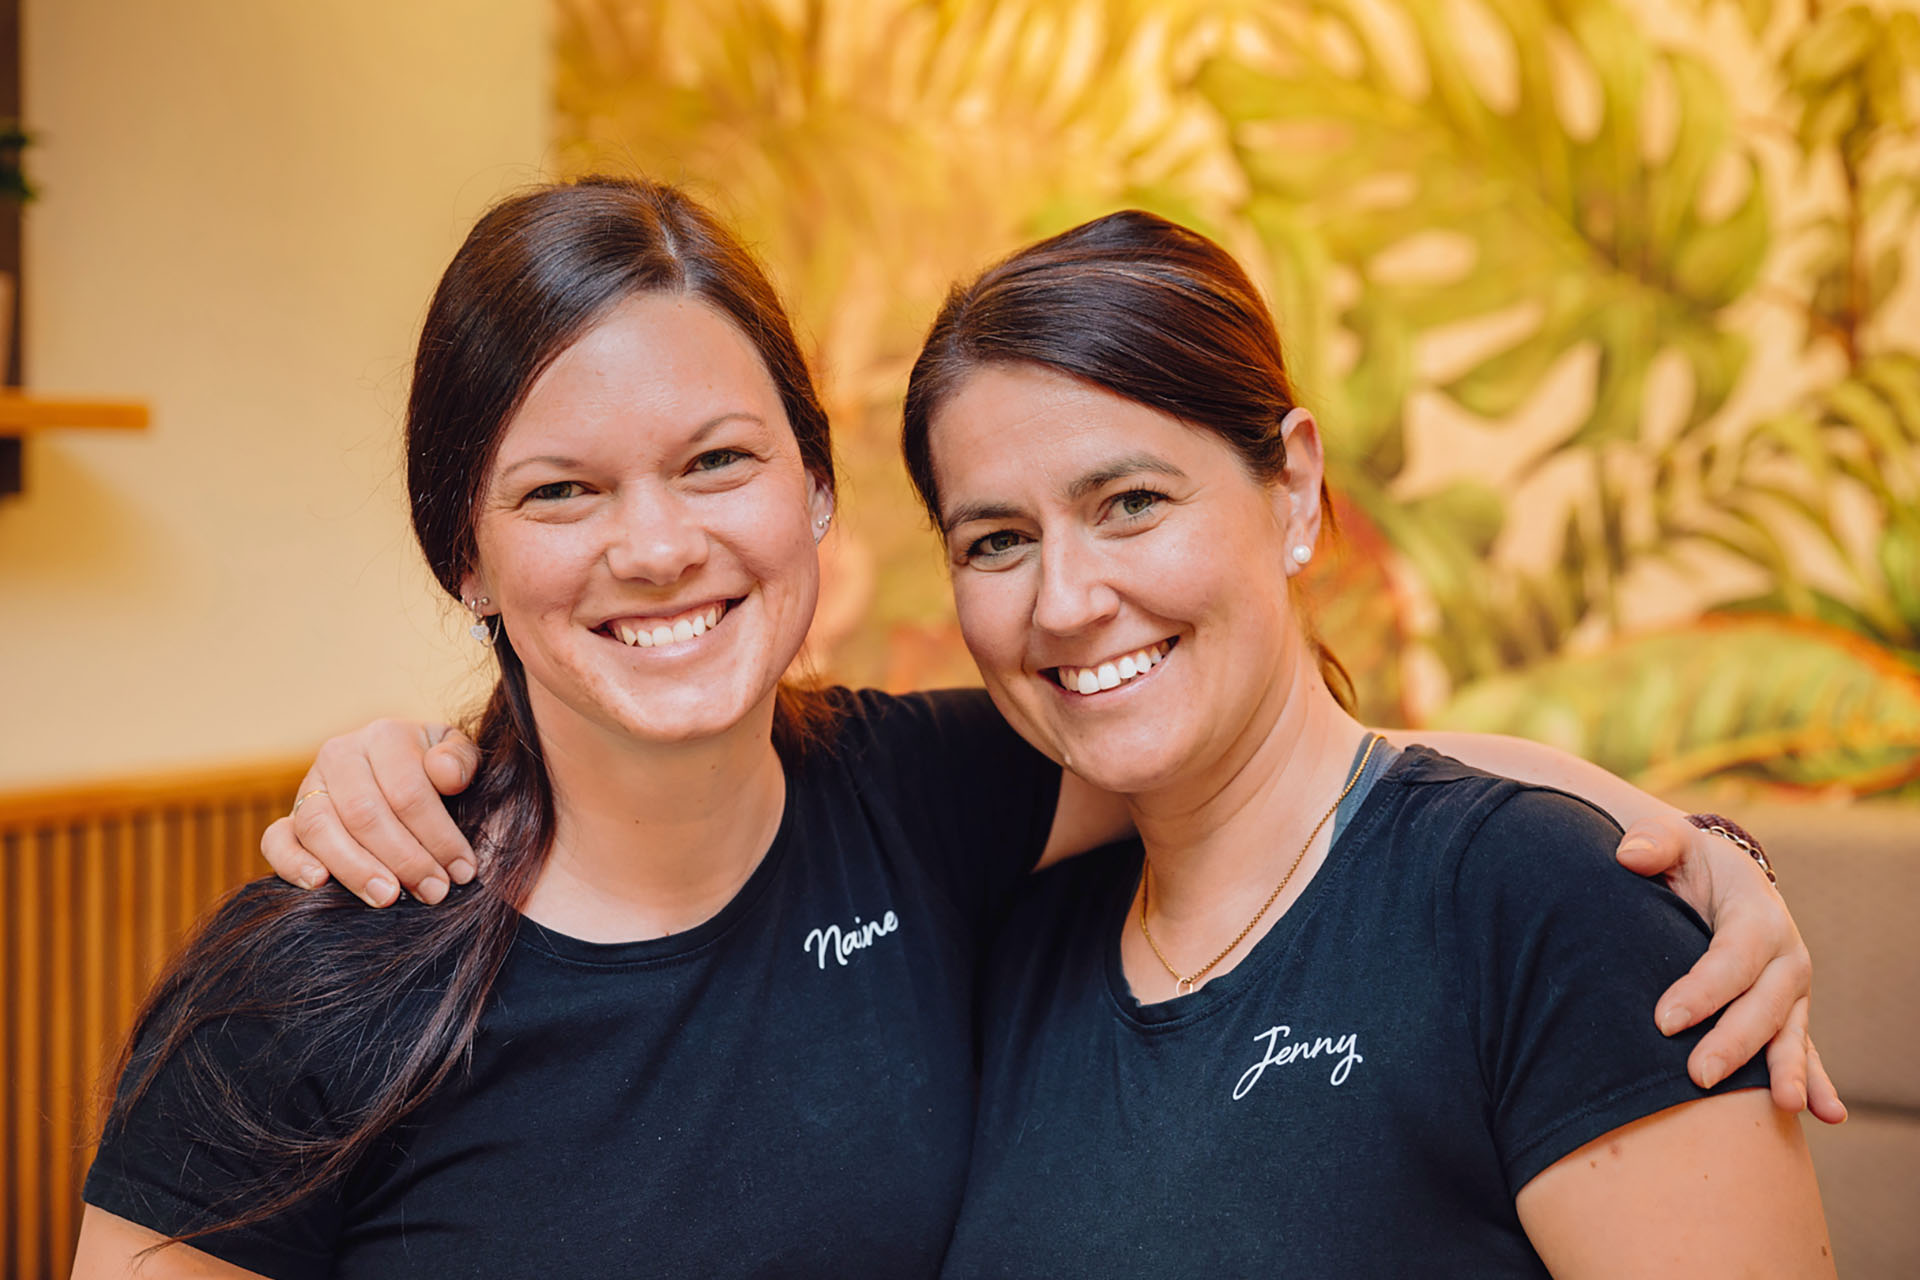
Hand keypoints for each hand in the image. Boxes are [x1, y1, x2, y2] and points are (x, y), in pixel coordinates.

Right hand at [260, 720, 479, 905]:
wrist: (407, 779)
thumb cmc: (439, 775)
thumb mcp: (460, 758)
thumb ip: (461, 761)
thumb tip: (446, 775)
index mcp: (385, 736)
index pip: (408, 791)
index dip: (438, 835)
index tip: (462, 871)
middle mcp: (340, 755)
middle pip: (365, 813)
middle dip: (404, 859)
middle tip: (434, 892)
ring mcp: (309, 787)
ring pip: (320, 827)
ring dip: (355, 868)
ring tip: (388, 898)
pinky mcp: (288, 819)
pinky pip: (276, 840)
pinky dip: (292, 864)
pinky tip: (319, 885)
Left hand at [1615, 812, 1845, 1124]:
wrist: (1718, 876)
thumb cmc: (1686, 861)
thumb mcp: (1670, 841)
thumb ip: (1651, 842)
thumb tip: (1630, 854)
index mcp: (1757, 914)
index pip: (1732, 957)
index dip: (1702, 989)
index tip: (1663, 1020)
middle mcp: (1784, 955)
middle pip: (1763, 1004)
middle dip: (1734, 1042)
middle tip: (1698, 1075)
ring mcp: (1789, 989)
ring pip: (1790, 1033)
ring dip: (1788, 1071)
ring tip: (1784, 1106)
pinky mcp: (1786, 1012)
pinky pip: (1803, 1049)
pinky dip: (1816, 1080)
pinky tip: (1826, 1115)